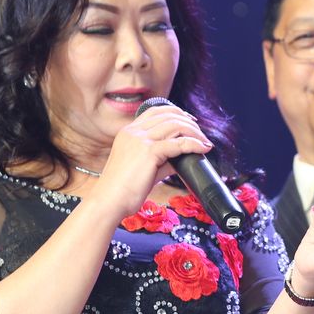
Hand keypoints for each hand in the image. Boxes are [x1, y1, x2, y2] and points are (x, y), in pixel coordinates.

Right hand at [91, 102, 211, 221]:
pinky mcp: (149, 152)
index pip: (155, 111)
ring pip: (175, 125)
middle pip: (168, 115)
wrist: (109, 201)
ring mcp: (140, 140)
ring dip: (194, 132)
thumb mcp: (142, 168)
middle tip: (201, 134)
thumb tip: (182, 158)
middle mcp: (133, 132)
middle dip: (189, 122)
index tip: (189, 121)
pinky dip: (194, 144)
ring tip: (204, 142)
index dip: (175, 113)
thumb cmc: (122, 190)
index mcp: (128, 133)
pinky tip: (203, 149)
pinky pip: (179, 143)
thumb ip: (161, 160)